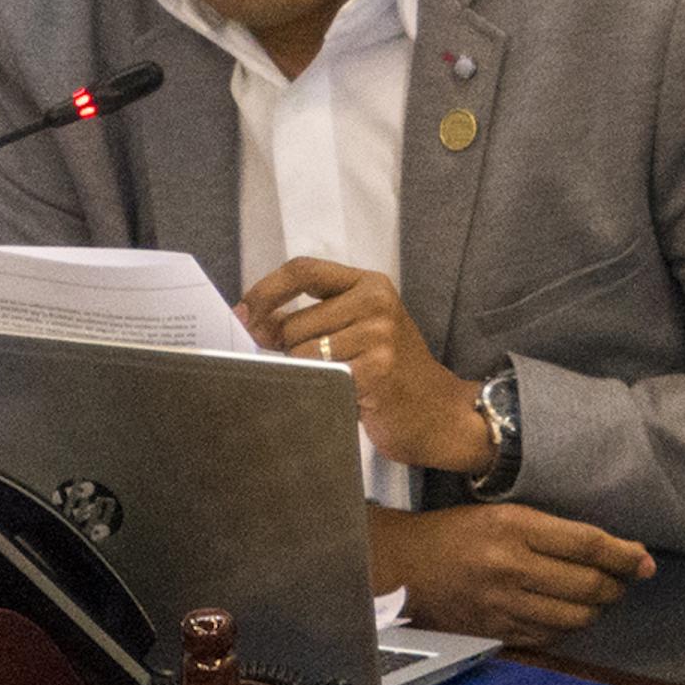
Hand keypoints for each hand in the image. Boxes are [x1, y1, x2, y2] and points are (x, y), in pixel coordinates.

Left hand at [238, 256, 490, 474]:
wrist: (442, 414)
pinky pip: (320, 379)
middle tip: (309, 370)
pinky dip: (323, 393)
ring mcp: (379, 336)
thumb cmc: (391, 372)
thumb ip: (313, 317)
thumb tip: (251, 321)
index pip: (302, 270)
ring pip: (301, 353)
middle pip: (294, 322)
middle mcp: (376, 302)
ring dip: (306, 375)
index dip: (265, 291)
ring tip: (337, 383)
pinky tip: (348, 398)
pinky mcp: (377, 371)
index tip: (242, 313)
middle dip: (286, 351)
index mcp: (369, 283)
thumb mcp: (359, 329)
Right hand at [367, 503, 655, 647]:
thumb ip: (549, 531)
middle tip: (623, 579)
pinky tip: (568, 615)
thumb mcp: (499, 513)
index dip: (624, 555)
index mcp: (512, 527)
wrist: (402, 566)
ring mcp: (504, 605)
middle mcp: (511, 567)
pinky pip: (551, 638)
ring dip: (597, 610)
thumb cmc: (455, 531)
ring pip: (575, 618)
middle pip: (588, 585)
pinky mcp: (497, 632)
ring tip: (599, 598)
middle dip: (616, 585)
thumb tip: (608, 549)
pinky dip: (569, 629)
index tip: (645, 559)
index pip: (586, 544)